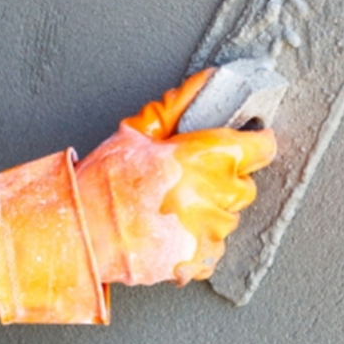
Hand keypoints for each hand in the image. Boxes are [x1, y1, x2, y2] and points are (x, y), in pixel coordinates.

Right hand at [76, 69, 276, 286]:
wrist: (81, 232)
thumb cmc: (103, 182)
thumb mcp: (137, 132)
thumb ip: (178, 107)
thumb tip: (207, 83)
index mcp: (205, 156)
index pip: (262, 147)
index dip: (254, 142)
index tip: (247, 143)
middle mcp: (214, 195)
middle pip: (245, 186)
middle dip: (224, 181)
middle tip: (190, 180)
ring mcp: (208, 231)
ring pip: (229, 219)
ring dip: (209, 213)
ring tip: (173, 208)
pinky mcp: (199, 260)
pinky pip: (213, 249)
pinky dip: (197, 243)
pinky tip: (170, 231)